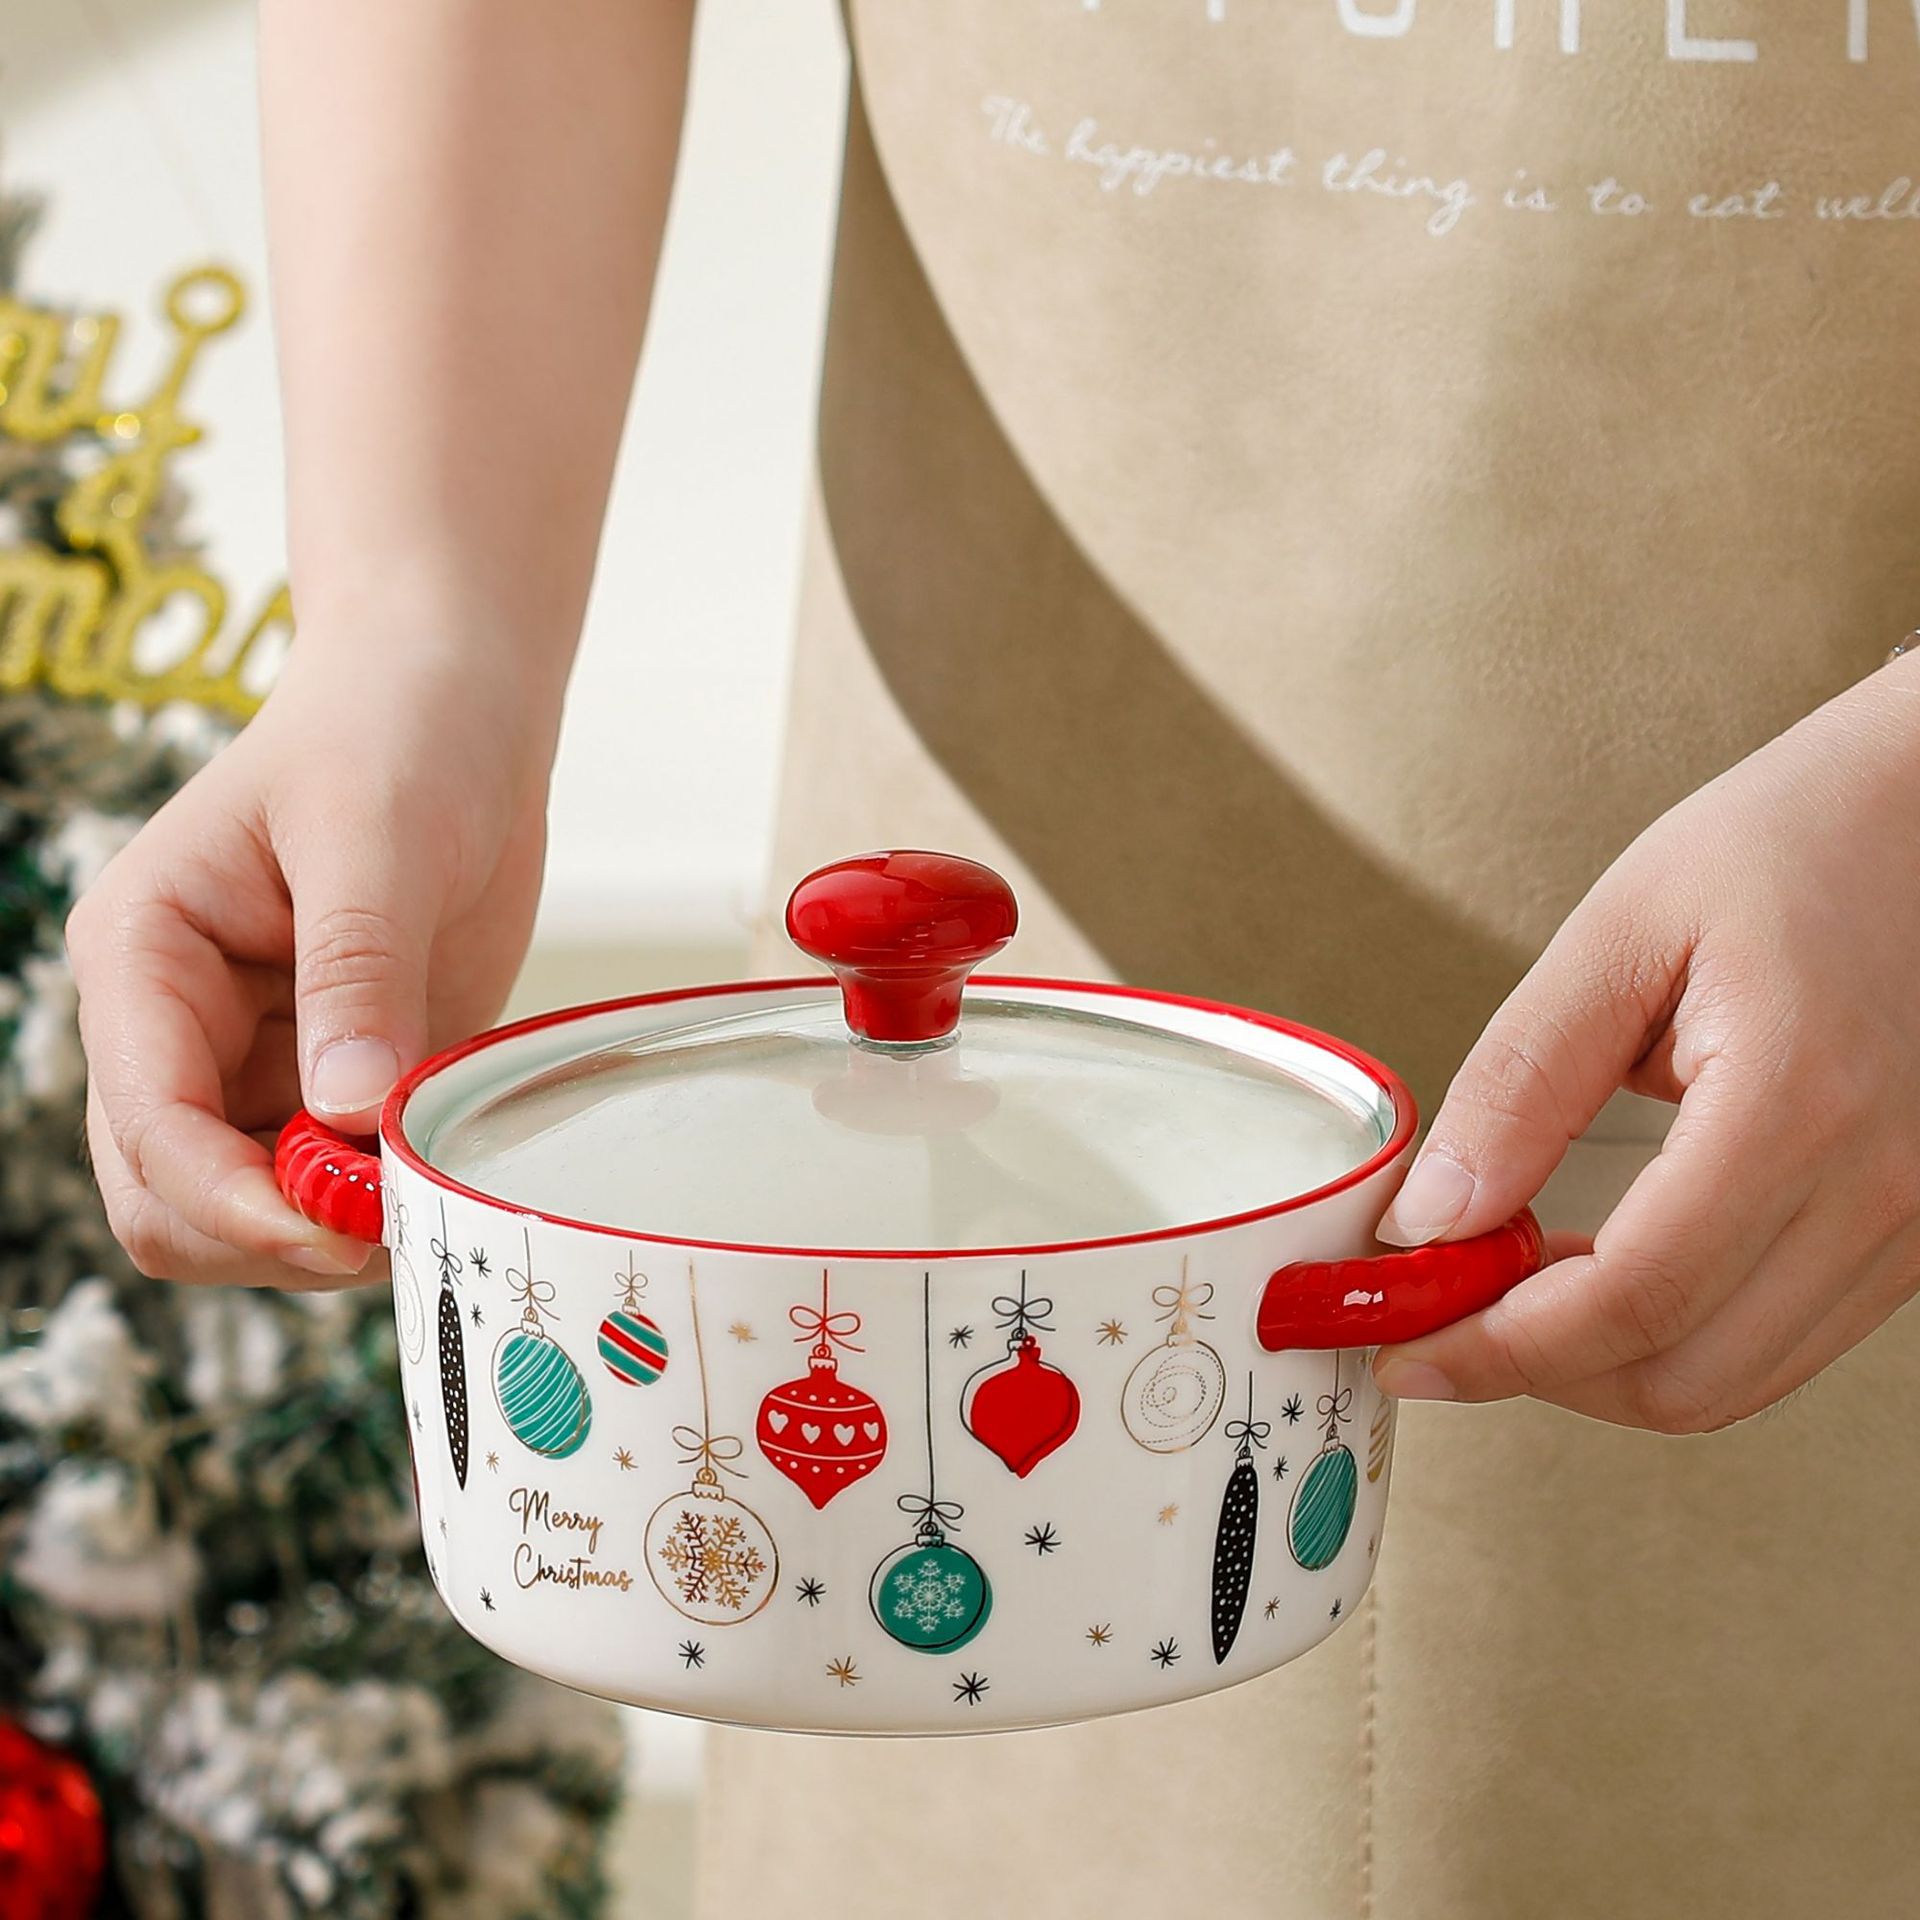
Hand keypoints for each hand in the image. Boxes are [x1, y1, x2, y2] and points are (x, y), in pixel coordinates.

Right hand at [68, 638, 552, 1287]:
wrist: (454, 699)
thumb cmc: (395, 730)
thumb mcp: (376, 835)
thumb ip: (357, 971)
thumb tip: (348, 1112)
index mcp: (144, 958)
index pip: (151, 1125)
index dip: (235, 1200)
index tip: (342, 1229)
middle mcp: (179, 1026)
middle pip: (172, 1200)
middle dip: (272, 1236)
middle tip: (398, 1226)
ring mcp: (257, 1058)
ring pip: (250, 1210)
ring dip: (328, 1232)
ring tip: (431, 1196)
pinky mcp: (338, 1073)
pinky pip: (335, 1178)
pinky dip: (380, 1199)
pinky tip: (443, 1172)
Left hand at [1370, 657, 1919, 1431]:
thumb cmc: (1792, 841)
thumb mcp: (1623, 934)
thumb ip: (1520, 1083)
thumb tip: (1431, 1217)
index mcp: (1797, 1104)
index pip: (1630, 1299)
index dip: (1497, 1349)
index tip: (1404, 1347)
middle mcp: (1879, 1189)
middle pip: (1683, 1379)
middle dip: (1538, 1373)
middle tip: (1438, 1318)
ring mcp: (1914, 1221)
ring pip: (1735, 1382)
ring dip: (1603, 1365)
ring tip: (1506, 1292)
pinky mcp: (1914, 1226)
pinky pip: (1782, 1338)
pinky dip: (1675, 1336)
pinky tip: (1599, 1273)